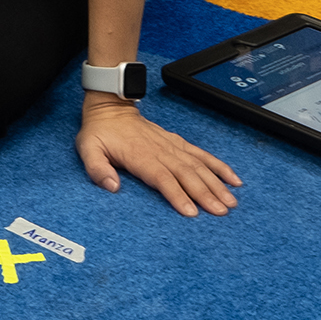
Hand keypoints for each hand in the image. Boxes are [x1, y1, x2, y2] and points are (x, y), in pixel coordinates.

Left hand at [77, 96, 240, 215]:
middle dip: (206, 193)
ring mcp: (172, 146)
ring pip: (198, 166)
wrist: (110, 107)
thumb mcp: (88, 149)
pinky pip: (201, 154)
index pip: (163, 178)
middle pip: (187, 174)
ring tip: (231, 200)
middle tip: (222, 211)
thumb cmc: (100, 132)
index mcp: (140, 156)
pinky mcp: (178, 143)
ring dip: (216, 183)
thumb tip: (111, 186)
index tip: (192, 212)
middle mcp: (160, 151)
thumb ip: (97, 169)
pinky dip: (218, 166)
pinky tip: (232, 178)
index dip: (178, 195)